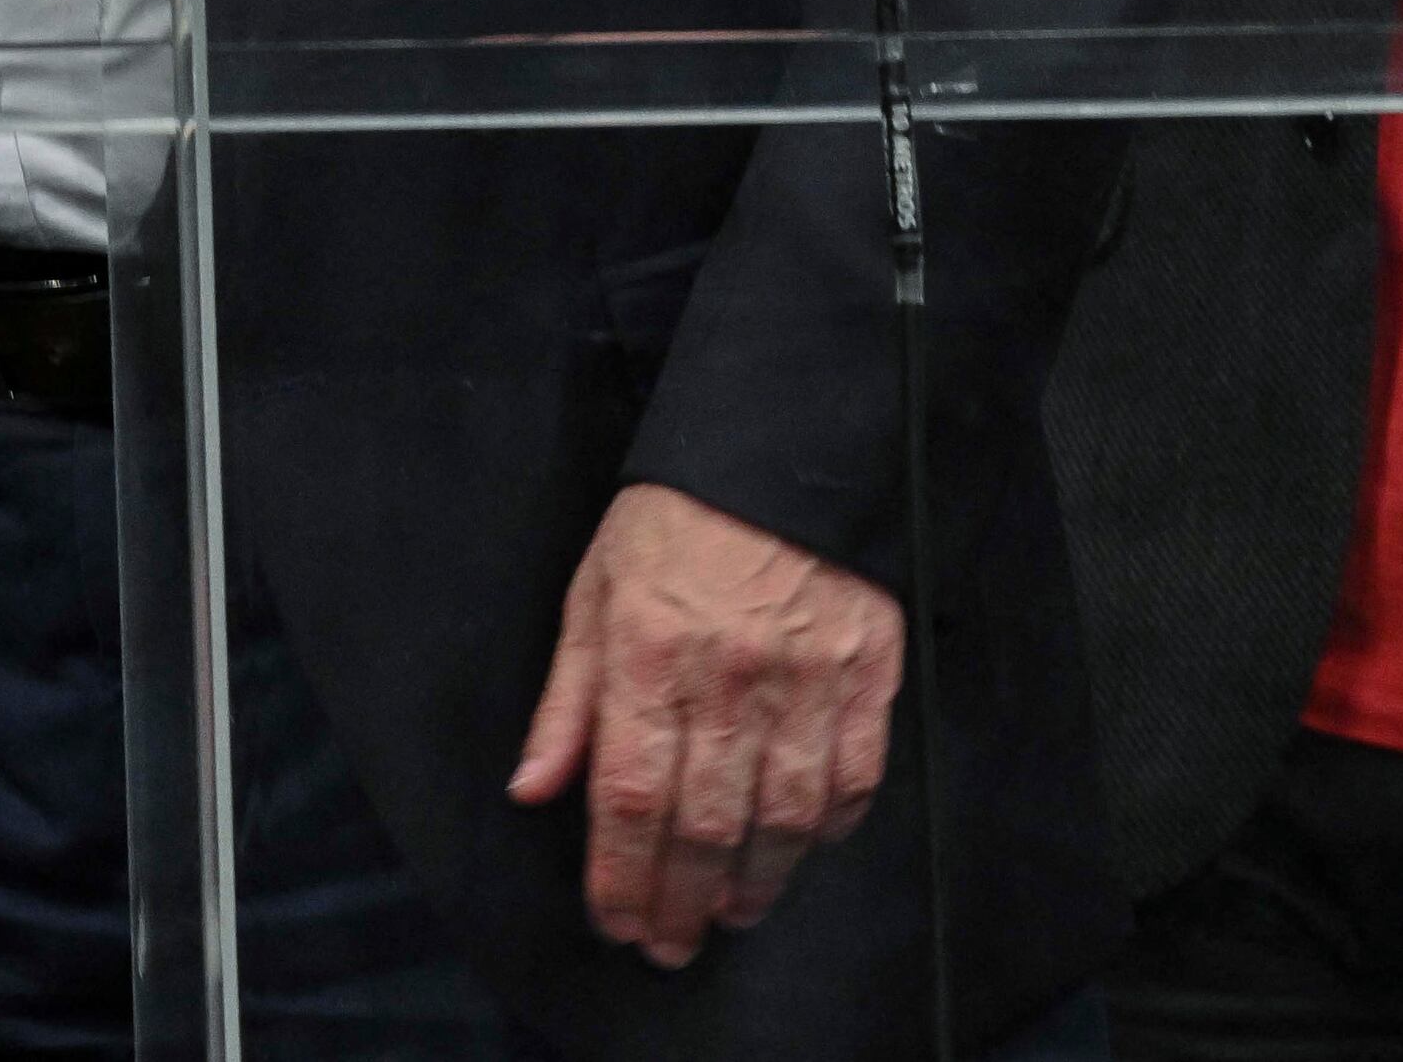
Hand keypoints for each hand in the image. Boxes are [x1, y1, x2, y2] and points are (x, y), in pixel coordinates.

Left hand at [510, 482, 899, 967]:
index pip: (628, 795)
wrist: (779, 456)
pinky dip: (827, 828)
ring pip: (782, 818)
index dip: (620, 875)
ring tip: (729, 915)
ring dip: (755, 884)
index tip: (614, 923)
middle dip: (681, 901)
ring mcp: (806, 682)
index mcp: (647, 655)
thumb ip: (567, 701)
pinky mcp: (868, 677)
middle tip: (668, 945)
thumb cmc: (672, 524)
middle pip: (704, 824)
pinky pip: (851, 778)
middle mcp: (728, 679)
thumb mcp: (592, 594)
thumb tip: (533, 789)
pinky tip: (798, 851)